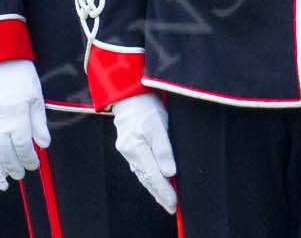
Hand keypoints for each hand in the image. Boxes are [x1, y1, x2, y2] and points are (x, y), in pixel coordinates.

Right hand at [0, 59, 49, 185]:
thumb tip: (44, 144)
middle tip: (20, 173)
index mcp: (17, 119)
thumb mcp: (34, 95)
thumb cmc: (16, 74)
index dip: (30, 159)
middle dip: (15, 167)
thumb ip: (38, 122)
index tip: (33, 163)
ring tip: (4, 175)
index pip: (25, 148)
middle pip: (7, 155)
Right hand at [110, 93, 176, 213]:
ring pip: (142, 174)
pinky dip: (148, 177)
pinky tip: (153, 181)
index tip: (174, 203)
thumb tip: (169, 172)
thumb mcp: (158, 124)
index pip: (153, 175)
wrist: (128, 92)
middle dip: (159, 193)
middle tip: (171, 207)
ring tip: (164, 199)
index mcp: (135, 147)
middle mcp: (129, 151)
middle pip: (146, 178)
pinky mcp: (128, 145)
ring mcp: (126, 149)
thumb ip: (163, 149)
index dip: (164, 190)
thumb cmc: (145, 105)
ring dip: (153, 187)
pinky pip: (139, 167)